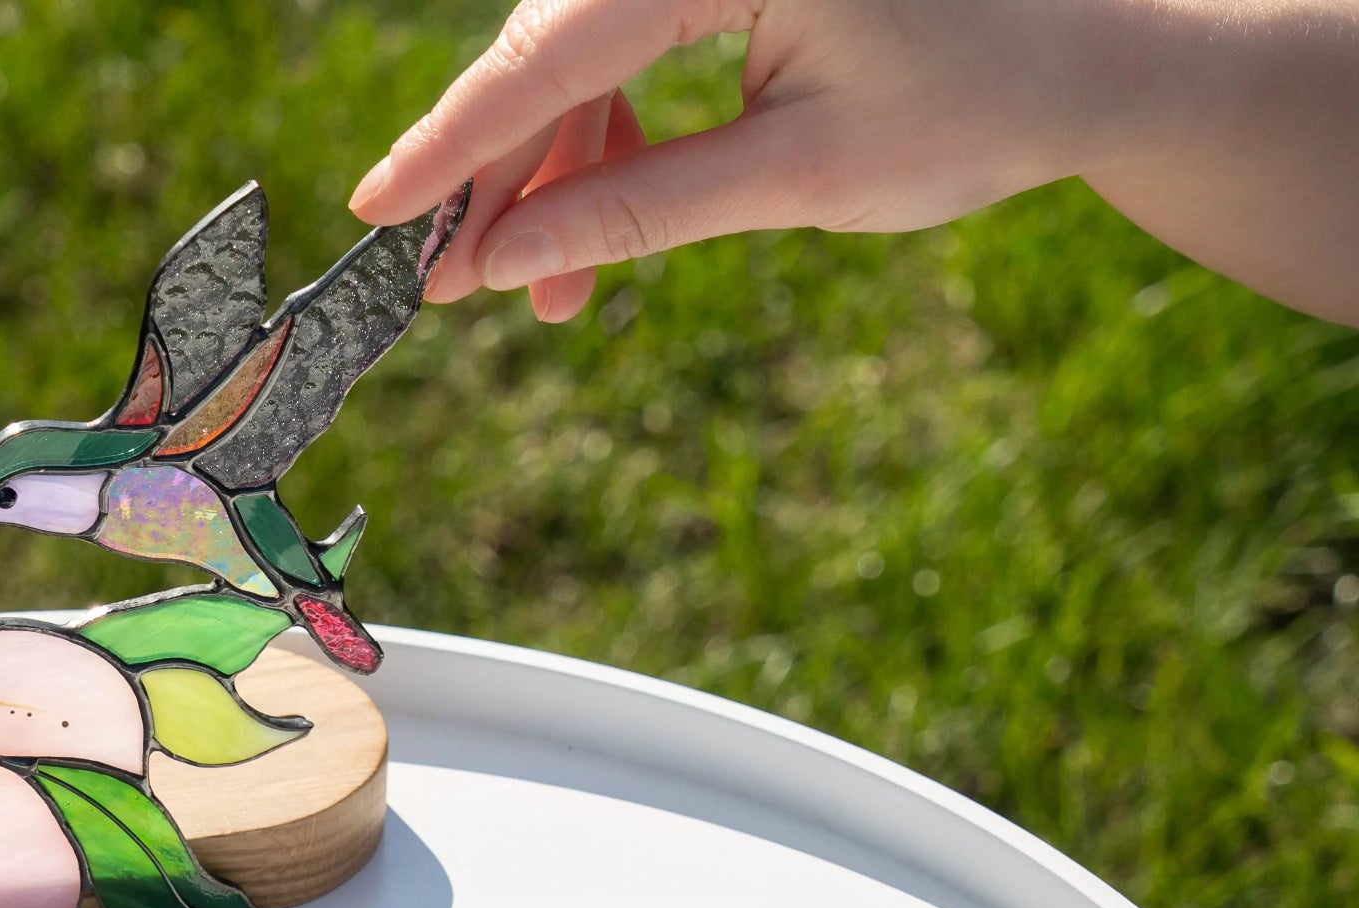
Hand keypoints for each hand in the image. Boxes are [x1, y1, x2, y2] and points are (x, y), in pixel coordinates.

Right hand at [356, 0, 1358, 327]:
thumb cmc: (982, 103)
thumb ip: (640, 212)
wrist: (1102, 52)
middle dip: (501, 170)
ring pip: (585, 50)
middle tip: (449, 285)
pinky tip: (591, 226)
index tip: (378, 209)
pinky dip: (607, 137)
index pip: (559, 41)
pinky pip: (633, 45)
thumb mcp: (800, 175)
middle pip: (557, 39)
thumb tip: (502, 264)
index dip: (458, 136)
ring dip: (552, 171)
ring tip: (539, 296)